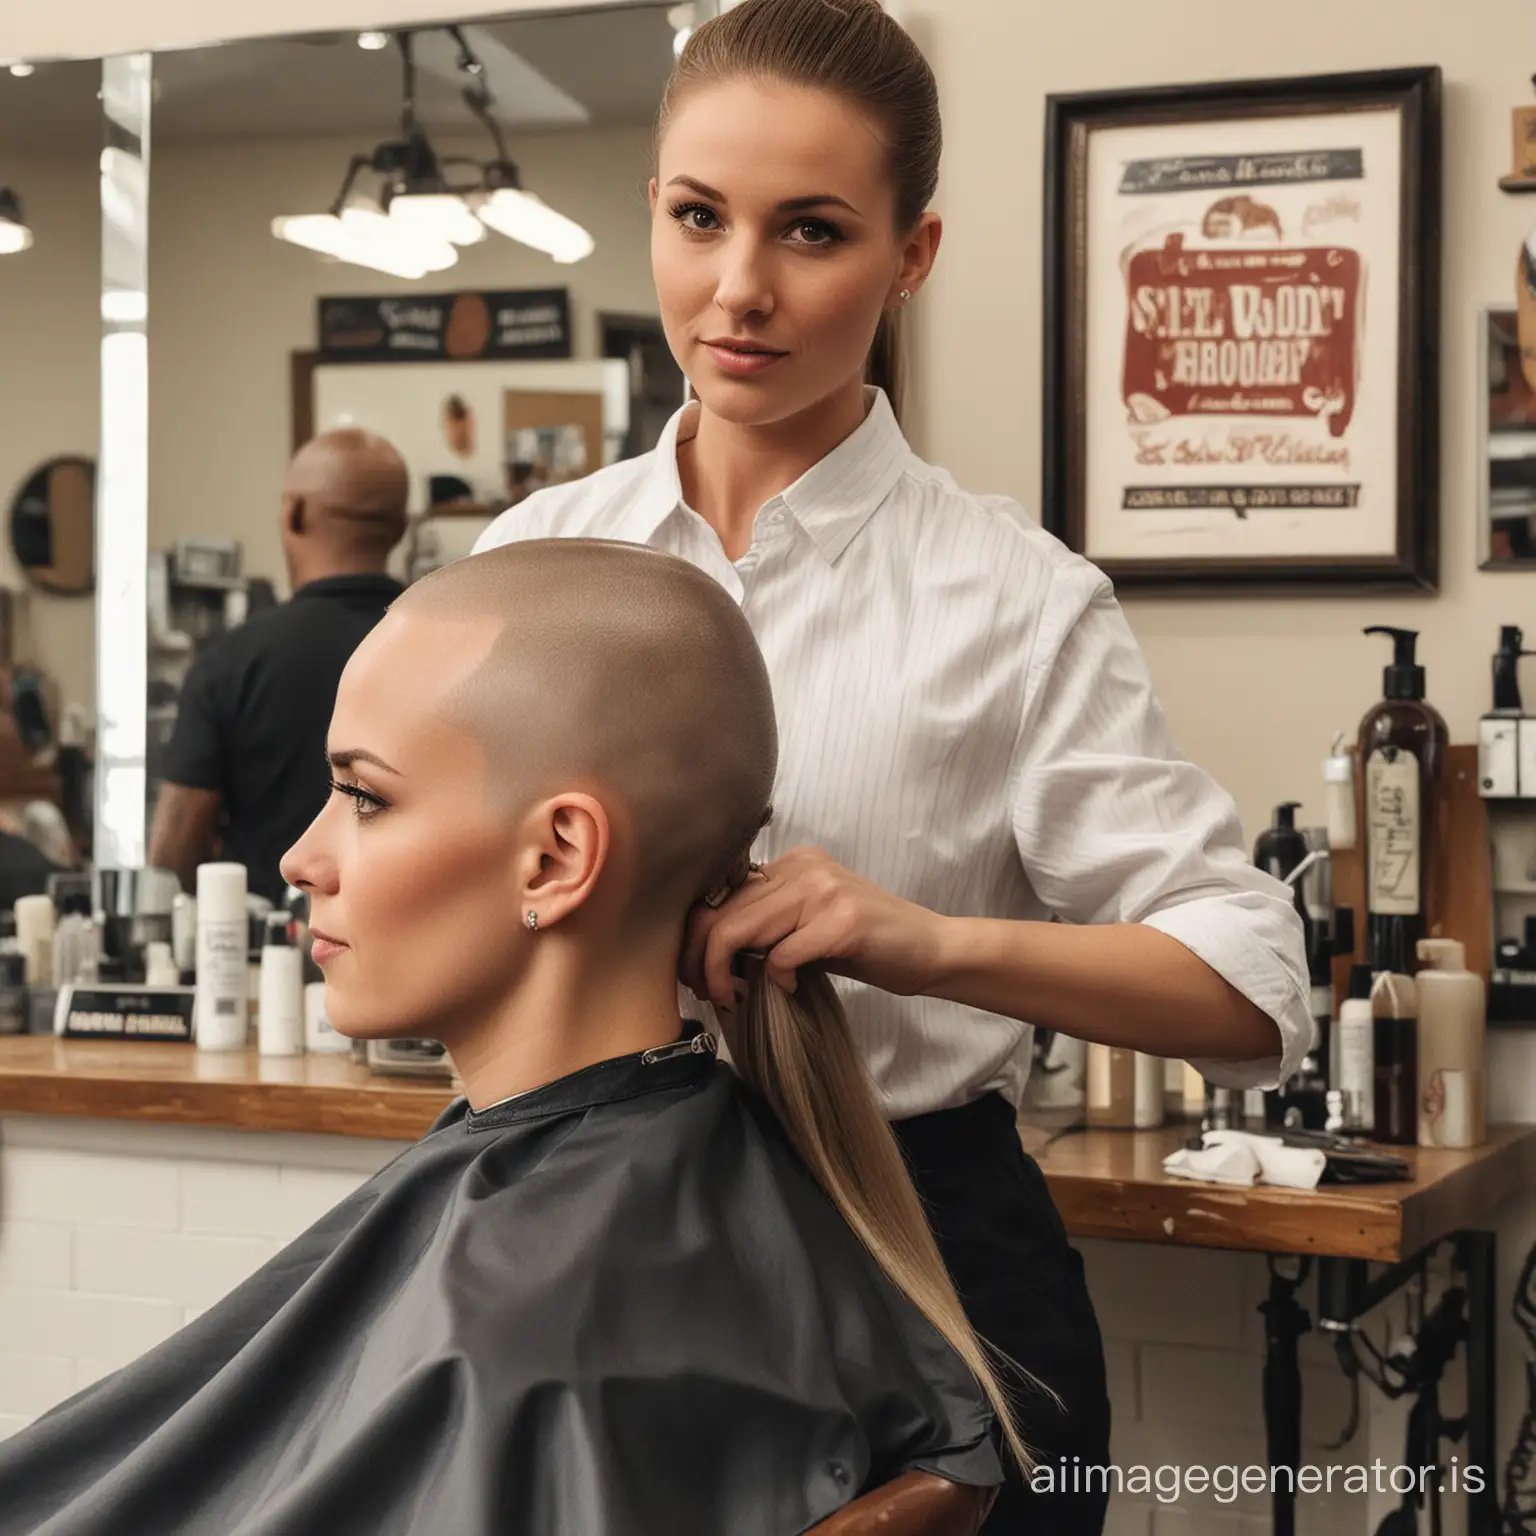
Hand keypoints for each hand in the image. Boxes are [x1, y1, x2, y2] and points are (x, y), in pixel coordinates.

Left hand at [680, 846, 946, 1011]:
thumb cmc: (866, 945)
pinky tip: (789, 990)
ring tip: (732, 998)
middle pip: (722, 913)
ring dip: (725, 974)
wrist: (930, 950)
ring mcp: (823, 890)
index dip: (695, 937)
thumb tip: (705, 953)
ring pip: (740, 931)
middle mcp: (804, 867)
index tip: (694, 974)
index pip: (720, 894)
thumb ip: (766, 925)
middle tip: (705, 994)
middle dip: (700, 961)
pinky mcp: (841, 921)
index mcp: (792, 862)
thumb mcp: (807, 925)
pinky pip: (781, 955)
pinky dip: (775, 980)